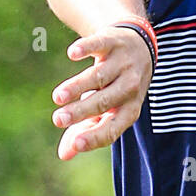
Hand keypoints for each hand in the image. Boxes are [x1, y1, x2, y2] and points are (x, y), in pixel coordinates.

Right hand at [50, 24, 153, 159]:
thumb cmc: (116, 86)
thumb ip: (85, 130)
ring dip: (78, 86)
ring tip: (58, 97)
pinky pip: (100, 44)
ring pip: (100, 76)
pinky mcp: (113, 41)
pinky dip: (87, 47)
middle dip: (81, 112)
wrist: (138, 45)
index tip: (75, 145)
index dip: (94, 137)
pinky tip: (73, 54)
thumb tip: (64, 155)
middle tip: (58, 119)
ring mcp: (123, 62)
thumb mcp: (106, 109)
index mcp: (129, 109)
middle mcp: (131, 87)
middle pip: (105, 101)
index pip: (113, 129)